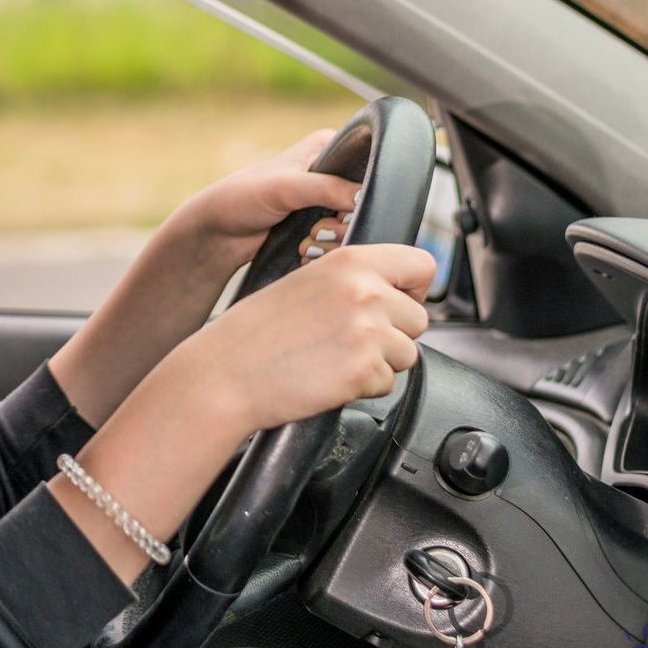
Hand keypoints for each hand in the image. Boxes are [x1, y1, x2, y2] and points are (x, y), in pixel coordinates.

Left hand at [167, 129, 360, 278]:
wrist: (219, 233)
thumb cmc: (242, 198)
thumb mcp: (285, 187)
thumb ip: (327, 188)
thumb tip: (364, 197)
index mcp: (328, 147)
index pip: (369, 166)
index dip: (362, 193)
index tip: (342, 210)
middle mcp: (331, 172)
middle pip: (366, 202)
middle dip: (343, 224)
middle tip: (317, 229)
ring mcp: (326, 201)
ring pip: (356, 226)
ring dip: (333, 242)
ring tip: (306, 242)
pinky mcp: (320, 225)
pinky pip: (341, 242)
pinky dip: (326, 251)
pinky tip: (306, 251)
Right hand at [175, 242, 437, 433]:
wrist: (226, 372)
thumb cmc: (256, 333)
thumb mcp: (305, 282)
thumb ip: (352, 281)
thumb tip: (395, 294)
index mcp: (349, 261)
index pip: (421, 263)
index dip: (413, 287)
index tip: (397, 300)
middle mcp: (364, 291)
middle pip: (418, 317)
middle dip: (393, 334)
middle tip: (348, 340)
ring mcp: (367, 331)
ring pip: (408, 353)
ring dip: (379, 362)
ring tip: (334, 358)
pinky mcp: (364, 370)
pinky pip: (388, 383)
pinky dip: (364, 386)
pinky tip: (329, 376)